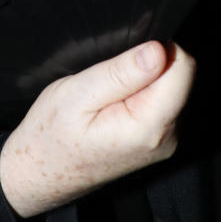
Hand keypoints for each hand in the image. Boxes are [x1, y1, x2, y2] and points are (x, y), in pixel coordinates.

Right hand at [0, 40, 195, 217]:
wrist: (38, 173)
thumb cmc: (51, 136)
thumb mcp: (77, 94)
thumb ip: (120, 73)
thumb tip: (158, 50)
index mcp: (149, 126)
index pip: (182, 67)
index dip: (158, 48)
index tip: (127, 55)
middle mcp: (166, 137)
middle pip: (179, 76)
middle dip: (149, 65)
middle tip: (108, 79)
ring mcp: (163, 141)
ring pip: (170, 87)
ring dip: (143, 80)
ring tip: (106, 92)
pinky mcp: (156, 140)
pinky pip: (160, 102)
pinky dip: (139, 94)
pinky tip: (112, 104)